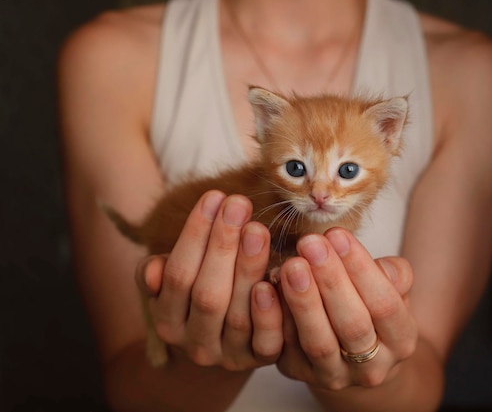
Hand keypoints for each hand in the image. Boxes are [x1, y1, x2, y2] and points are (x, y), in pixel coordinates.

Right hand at [135, 191, 282, 369]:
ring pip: (237, 315)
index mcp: (168, 322)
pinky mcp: (261, 359)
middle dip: (223, 245)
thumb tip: (151, 270)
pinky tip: (275, 278)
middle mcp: (195, 345)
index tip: (214, 196)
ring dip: (249, 268)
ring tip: (258, 229)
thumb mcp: (175, 282)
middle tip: (239, 203)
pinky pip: (266, 342)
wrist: (228, 339)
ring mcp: (229, 356)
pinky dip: (270, 312)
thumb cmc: (202, 290)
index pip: (178, 275)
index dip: (195, 235)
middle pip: (207, 294)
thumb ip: (159, 275)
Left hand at [277, 228, 416, 389]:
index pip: (385, 305)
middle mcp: (371, 368)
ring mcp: (333, 375)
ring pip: (318, 343)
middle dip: (330, 281)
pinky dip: (276, 317)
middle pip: (353, 326)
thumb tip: (382, 265)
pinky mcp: (298, 373)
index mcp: (401, 342)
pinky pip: (285, 348)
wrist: (352, 354)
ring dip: (303, 302)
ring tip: (291, 265)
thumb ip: (393, 275)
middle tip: (310, 243)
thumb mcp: (391, 289)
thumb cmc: (371, 306)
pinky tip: (268, 288)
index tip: (338, 234)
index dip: (362, 270)